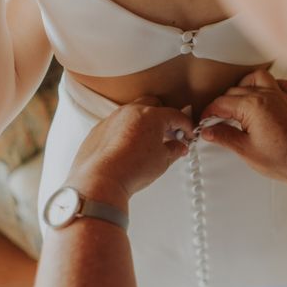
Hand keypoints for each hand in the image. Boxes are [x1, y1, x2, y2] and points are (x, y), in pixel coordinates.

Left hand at [64, 97, 193, 210]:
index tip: (187, 133)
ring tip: (149, 142)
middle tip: (169, 134)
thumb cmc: (131, 169)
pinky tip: (129, 148)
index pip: (175, 115)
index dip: (185, 125)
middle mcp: (130, 112)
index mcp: (150, 116)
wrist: (101, 180)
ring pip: (133, 113)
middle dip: (164, 117)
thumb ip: (174, 150)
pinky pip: (117, 124)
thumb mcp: (163, 161)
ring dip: (144, 123)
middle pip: (153, 105)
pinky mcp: (99, 129)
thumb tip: (177, 147)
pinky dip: (126, 132)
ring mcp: (112, 119)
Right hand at [201, 70, 286, 187]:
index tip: (204, 124)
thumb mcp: (246, 151)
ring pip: (255, 78)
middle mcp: (266, 95)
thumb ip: (224, 137)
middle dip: (222, 105)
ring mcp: (280, 96)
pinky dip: (271, 85)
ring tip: (237, 105)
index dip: (209, 114)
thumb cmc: (283, 159)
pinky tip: (264, 97)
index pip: (221, 103)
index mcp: (253, 106)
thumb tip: (208, 131)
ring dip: (243, 87)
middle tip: (216, 123)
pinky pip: (280, 83)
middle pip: (234, 92)